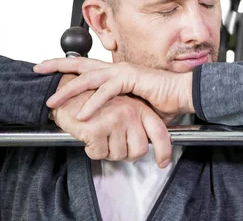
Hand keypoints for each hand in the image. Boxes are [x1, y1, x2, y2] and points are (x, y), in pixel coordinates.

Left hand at [35, 57, 193, 123]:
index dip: (67, 69)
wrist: (183, 94)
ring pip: (90, 77)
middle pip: (81, 64)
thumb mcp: (134, 107)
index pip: (87, 68)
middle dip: (57, 66)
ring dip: (70, 89)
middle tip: (38, 68)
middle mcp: (117, 69)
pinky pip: (108, 90)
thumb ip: (119, 110)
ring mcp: (123, 71)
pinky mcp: (131, 78)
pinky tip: (84, 114)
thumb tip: (109, 124)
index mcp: (117, 73)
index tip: (49, 72)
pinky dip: (94, 102)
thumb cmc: (164, 100)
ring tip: (55, 101)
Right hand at [51, 74, 172, 166]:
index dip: (163, 150)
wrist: (66, 92)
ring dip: (107, 151)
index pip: (159, 131)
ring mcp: (114, 120)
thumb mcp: (123, 108)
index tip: (162, 163)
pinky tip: (89, 137)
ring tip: (100, 135)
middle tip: (114, 144)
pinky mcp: (97, 128)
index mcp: (139, 108)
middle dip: (126, 154)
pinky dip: (92, 150)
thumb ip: (137, 123)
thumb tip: (146, 146)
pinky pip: (99, 154)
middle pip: (139, 150)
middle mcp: (130, 112)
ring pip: (118, 155)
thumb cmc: (94, 102)